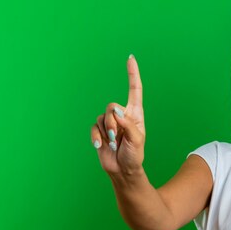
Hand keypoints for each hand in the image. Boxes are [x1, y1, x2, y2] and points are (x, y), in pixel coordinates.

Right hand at [91, 55, 145, 175]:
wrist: (123, 170)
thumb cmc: (134, 155)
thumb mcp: (137, 140)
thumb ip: (128, 124)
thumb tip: (116, 111)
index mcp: (135, 114)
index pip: (135, 90)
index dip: (132, 74)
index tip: (131, 58)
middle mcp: (122, 115)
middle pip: (111, 106)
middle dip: (112, 122)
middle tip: (117, 138)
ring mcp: (110, 123)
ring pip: (101, 117)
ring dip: (107, 132)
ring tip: (114, 144)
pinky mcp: (99, 132)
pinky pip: (93, 128)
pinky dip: (96, 137)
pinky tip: (101, 146)